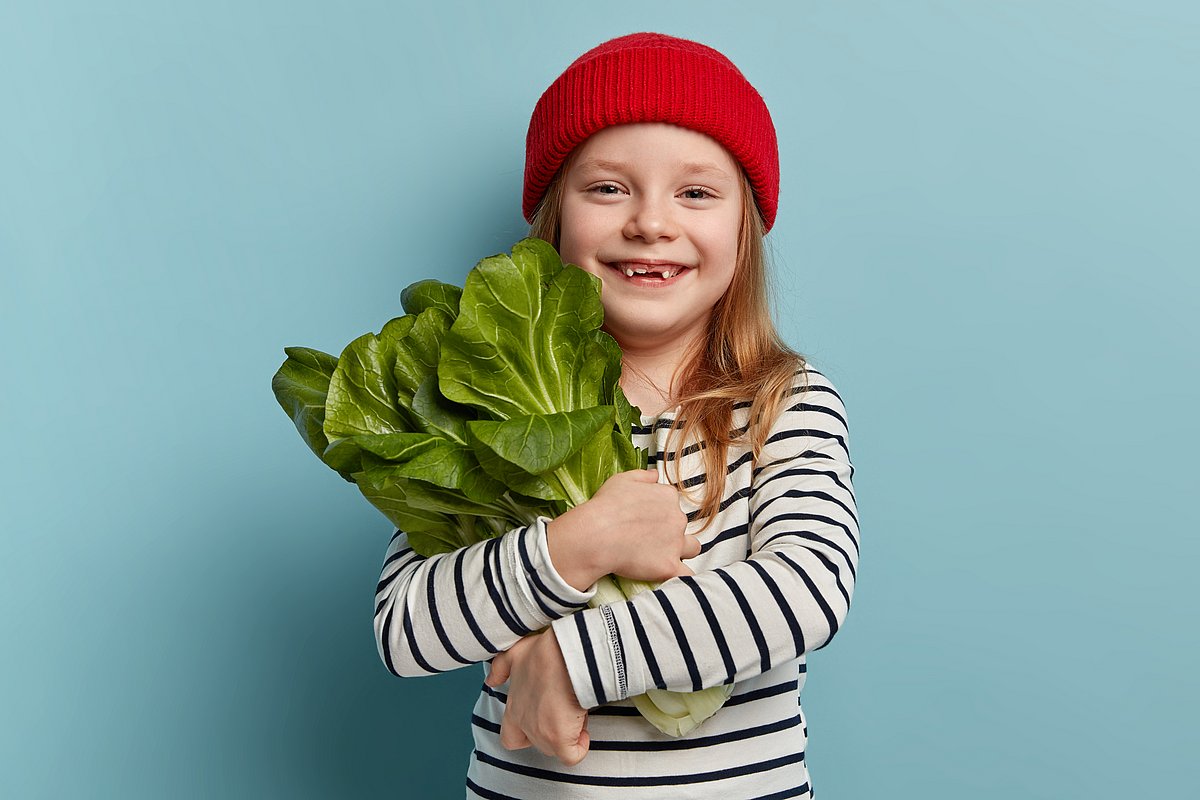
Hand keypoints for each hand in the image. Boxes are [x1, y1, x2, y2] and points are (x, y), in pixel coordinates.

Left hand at [484, 629, 589, 765]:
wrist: (565, 656)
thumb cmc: (545, 652)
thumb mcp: (514, 653)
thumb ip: (499, 669)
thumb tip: (491, 681)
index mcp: (514, 708)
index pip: (510, 738)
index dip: (525, 736)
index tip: (541, 720)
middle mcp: (524, 724)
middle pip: (537, 743)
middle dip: (552, 731)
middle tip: (564, 710)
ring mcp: (541, 734)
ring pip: (555, 748)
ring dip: (567, 734)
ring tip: (575, 710)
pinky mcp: (559, 739)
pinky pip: (571, 756)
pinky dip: (579, 746)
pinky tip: (583, 728)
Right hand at [547, 469, 700, 588]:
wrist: (596, 535)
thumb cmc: (606, 506)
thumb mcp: (622, 480)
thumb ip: (643, 476)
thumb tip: (655, 475)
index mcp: (667, 496)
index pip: (672, 503)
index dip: (660, 511)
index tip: (646, 519)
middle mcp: (677, 518)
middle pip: (680, 524)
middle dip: (669, 531)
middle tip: (646, 538)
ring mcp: (675, 543)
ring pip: (692, 547)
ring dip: (682, 551)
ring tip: (662, 556)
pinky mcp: (669, 566)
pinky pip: (687, 574)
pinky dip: (681, 576)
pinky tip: (671, 577)